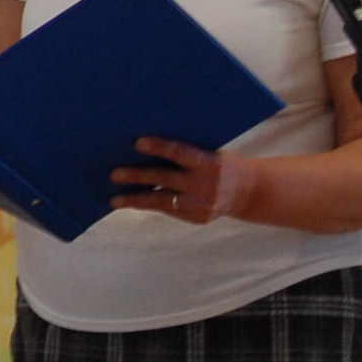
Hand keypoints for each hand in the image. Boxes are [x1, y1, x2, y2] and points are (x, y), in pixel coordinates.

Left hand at [112, 138, 258, 224]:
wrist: (248, 191)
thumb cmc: (220, 164)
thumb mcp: (210, 153)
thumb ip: (187, 153)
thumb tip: (145, 148)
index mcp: (209, 163)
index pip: (181, 153)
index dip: (159, 148)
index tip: (137, 143)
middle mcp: (205, 185)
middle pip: (165, 179)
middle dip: (138, 177)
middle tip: (114, 174)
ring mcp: (201, 204)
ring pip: (162, 201)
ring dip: (136, 199)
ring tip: (115, 199)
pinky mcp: (197, 218)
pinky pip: (169, 210)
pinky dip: (150, 205)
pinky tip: (134, 202)